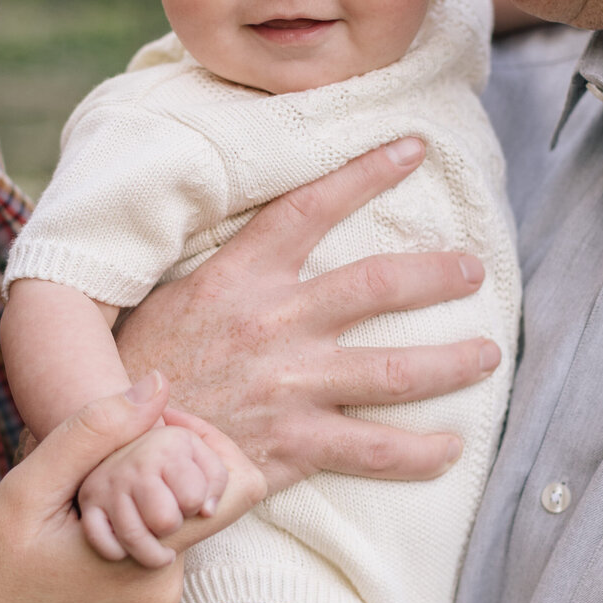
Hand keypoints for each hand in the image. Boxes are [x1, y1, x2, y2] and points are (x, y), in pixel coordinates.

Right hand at [0, 376, 263, 602]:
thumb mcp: (25, 492)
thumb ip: (95, 431)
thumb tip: (159, 383)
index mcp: (146, 561)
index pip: (226, 487)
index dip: (192, 446)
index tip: (134, 438)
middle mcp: (166, 597)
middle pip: (190, 506)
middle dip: (146, 480)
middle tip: (76, 487)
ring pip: (168, 533)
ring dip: (131, 512)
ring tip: (65, 523)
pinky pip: (152, 565)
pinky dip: (125, 542)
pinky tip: (70, 551)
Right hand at [116, 140, 500, 491]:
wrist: (115, 453)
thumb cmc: (139, 372)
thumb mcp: (173, 299)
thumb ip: (228, 274)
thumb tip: (266, 247)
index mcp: (240, 277)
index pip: (311, 207)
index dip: (366, 172)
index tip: (413, 149)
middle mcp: (275, 324)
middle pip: (377, 285)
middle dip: (437, 275)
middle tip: (473, 270)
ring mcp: (291, 387)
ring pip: (395, 370)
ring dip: (451, 361)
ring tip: (487, 354)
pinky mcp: (295, 444)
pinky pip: (374, 449)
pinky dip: (420, 452)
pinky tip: (451, 448)